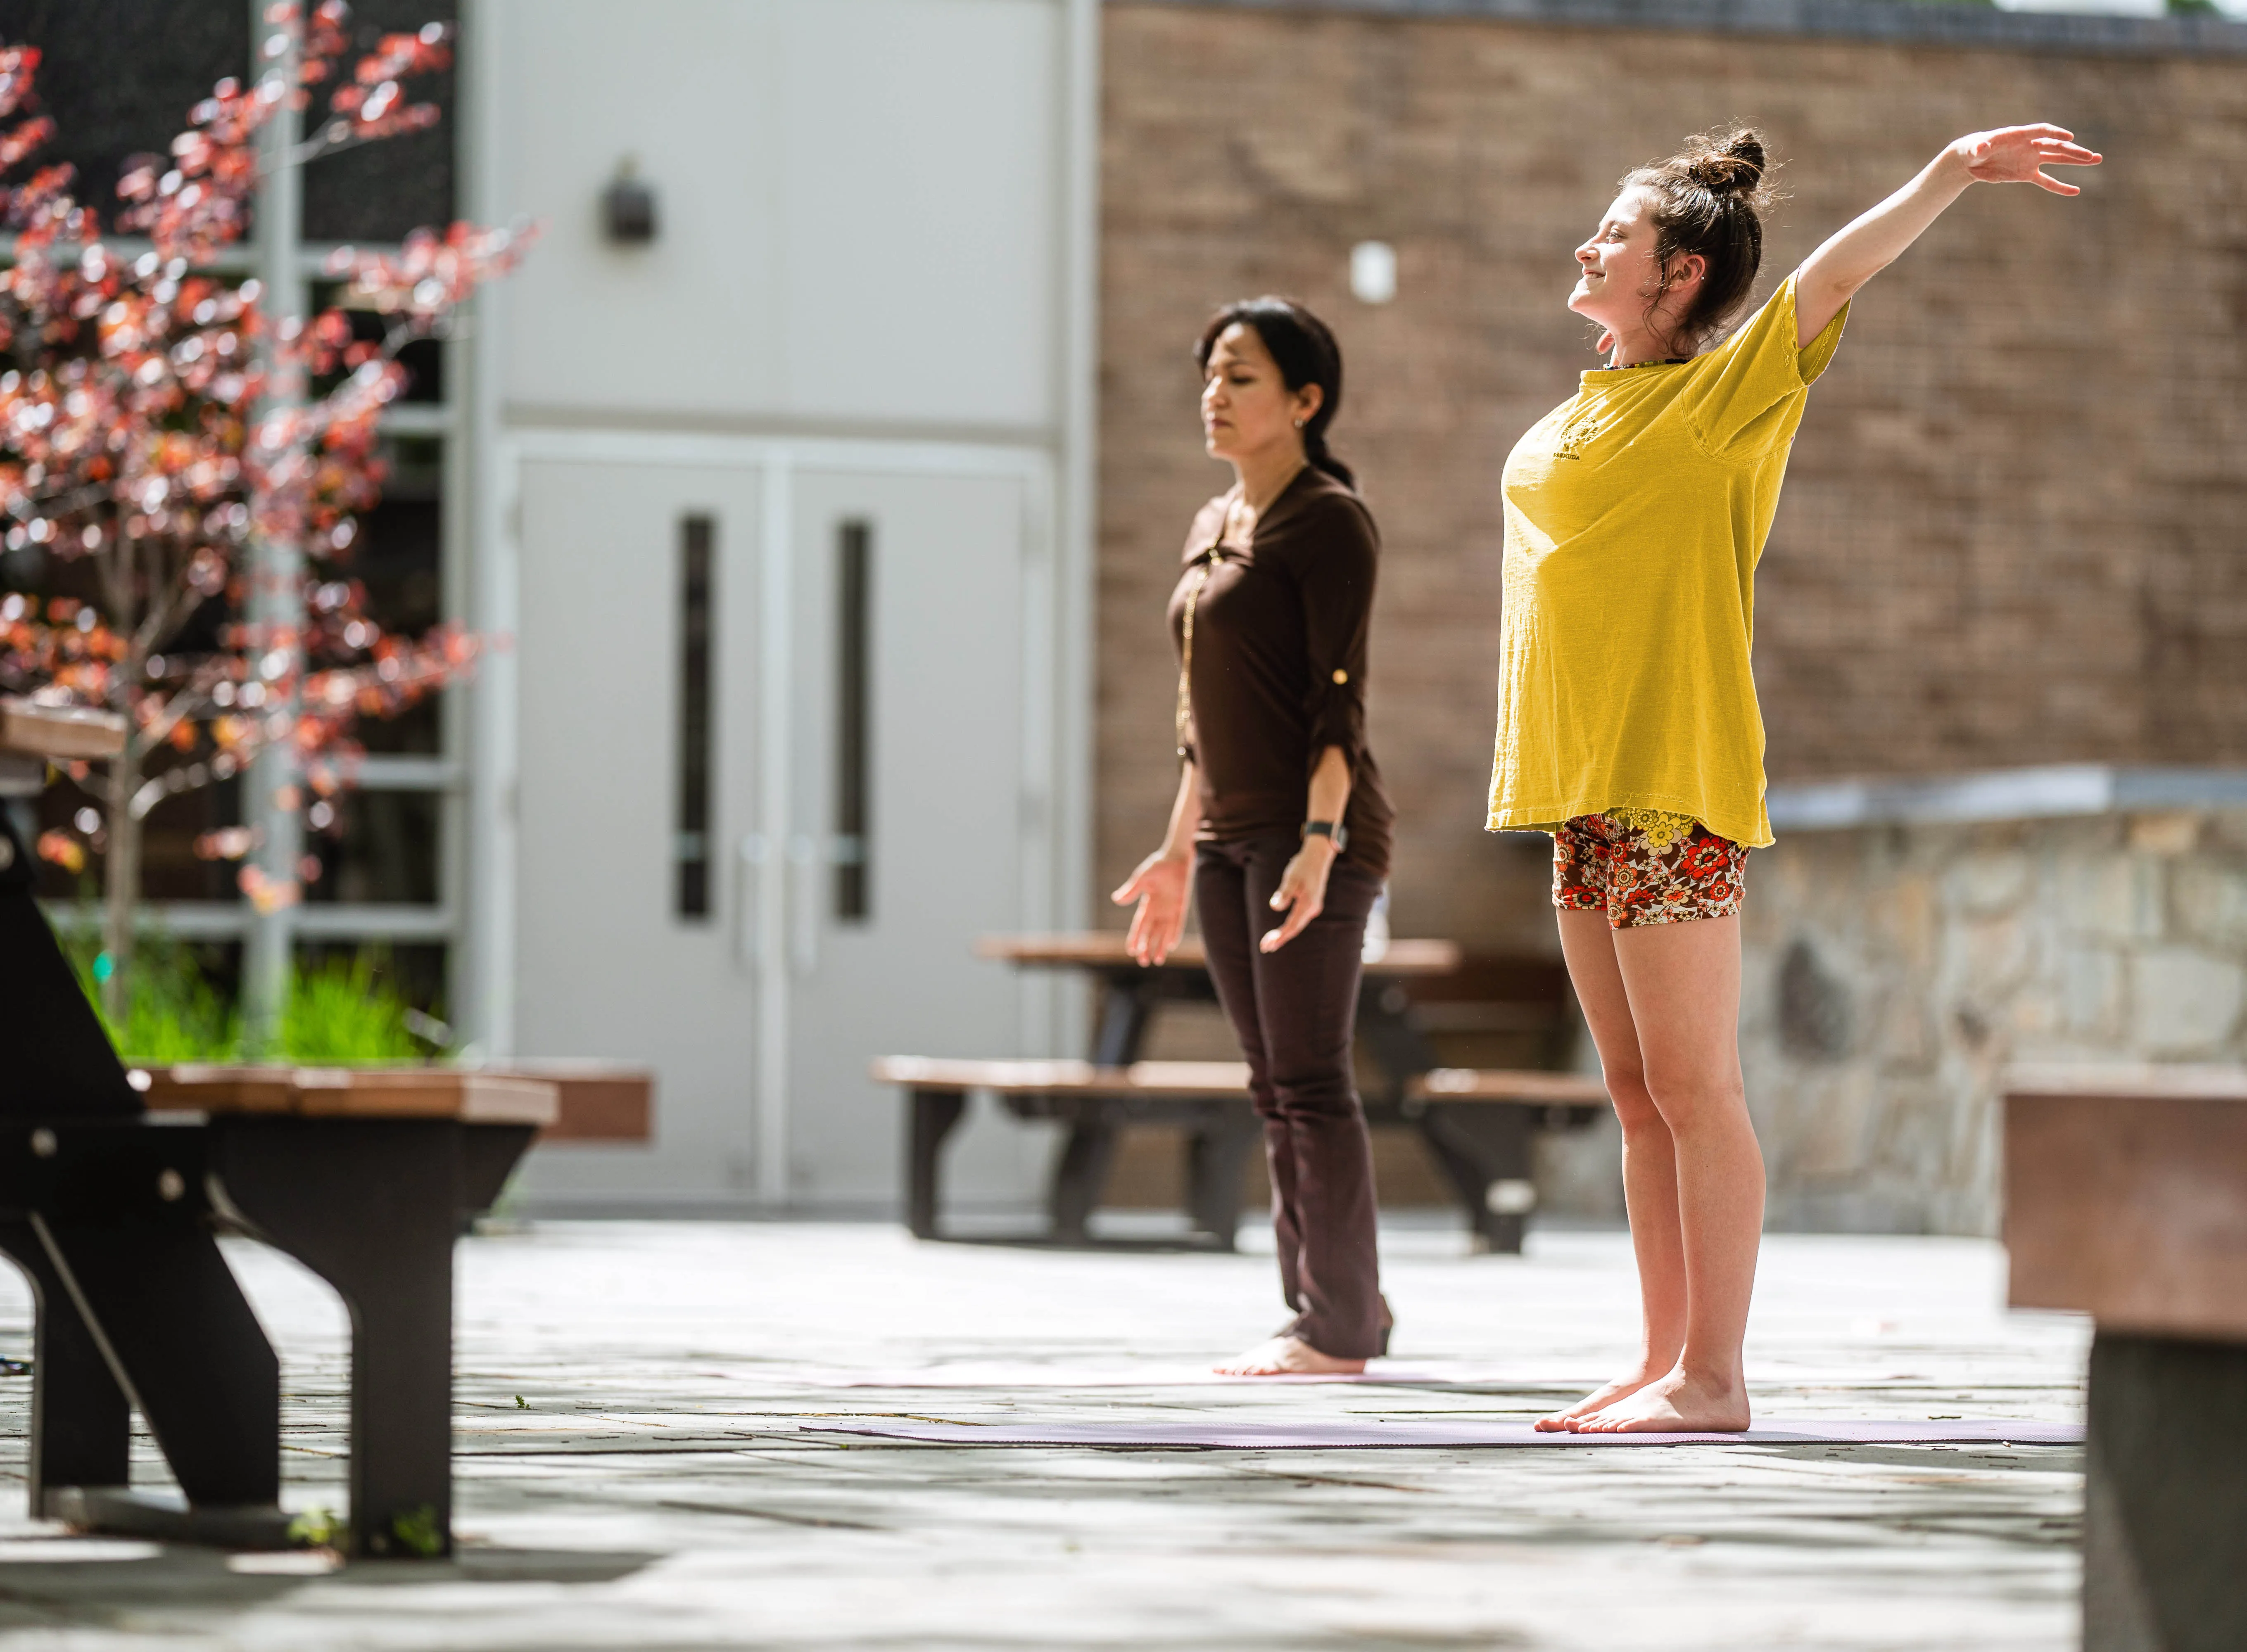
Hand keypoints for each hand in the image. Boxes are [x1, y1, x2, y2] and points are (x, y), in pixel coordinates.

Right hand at [1111, 849, 1191, 965]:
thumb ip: (1131, 891)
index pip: (1139, 926)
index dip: (1135, 938)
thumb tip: (1116, 900)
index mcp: (1147, 905)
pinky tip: (1171, 946)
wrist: (1177, 857)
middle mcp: (1158, 911)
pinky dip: (1174, 934)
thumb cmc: (1158, 866)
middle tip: (1143, 962)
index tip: (1131, 951)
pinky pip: (1177, 924)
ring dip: (1161, 946)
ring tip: (1158, 961)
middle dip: (1146, 948)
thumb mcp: (1142, 879)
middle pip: (1150, 934)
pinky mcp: (1181, 907)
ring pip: (1164, 933)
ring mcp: (1170, 910)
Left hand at [1261, 838, 1336, 953]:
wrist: (1318, 856)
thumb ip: (1284, 893)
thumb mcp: (1291, 878)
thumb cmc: (1302, 866)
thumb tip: (1275, 906)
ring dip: (1284, 934)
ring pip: (1297, 925)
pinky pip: (1300, 919)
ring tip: (1270, 942)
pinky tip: (1282, 931)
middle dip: (1280, 939)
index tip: (1268, 945)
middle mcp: (1312, 909)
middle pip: (1294, 929)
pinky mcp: (1312, 904)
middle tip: (1264, 948)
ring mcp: (1313, 907)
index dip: (1280, 937)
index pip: (1292, 926)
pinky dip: (1290, 926)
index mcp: (1308, 904)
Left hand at [1954, 124, 2101, 195]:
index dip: (2055, 133)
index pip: (2042, 131)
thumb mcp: (1973, 149)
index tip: (2069, 136)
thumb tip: (1981, 149)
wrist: (1971, 161)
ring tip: (2095, 160)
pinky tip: (2075, 191)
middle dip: (2073, 151)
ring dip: (2075, 160)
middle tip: (2091, 156)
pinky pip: (2046, 181)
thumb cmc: (1972, 150)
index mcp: (2019, 135)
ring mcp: (2030, 160)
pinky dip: (2059, 187)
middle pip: (2055, 146)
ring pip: (2057, 159)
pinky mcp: (2027, 174)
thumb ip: (1979, 148)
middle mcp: (2029, 146)